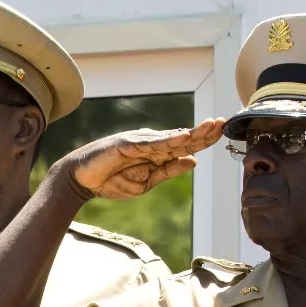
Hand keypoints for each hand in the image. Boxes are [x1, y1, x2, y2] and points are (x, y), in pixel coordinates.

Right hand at [57, 119, 223, 200]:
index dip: (204, 139)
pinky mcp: (127, 143)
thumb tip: (193, 161)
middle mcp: (151, 144)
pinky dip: (167, 140)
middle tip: (223, 123)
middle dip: (204, 131)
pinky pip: (150, 143)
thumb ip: (168, 171)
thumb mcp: (145, 183)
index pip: (185, 145)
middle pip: (182, 138)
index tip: (222, 131)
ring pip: (170, 138)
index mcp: (157, 154)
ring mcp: (140, 142)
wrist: (82, 180)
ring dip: (191, 133)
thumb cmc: (111, 181)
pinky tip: (182, 137)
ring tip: (211, 127)